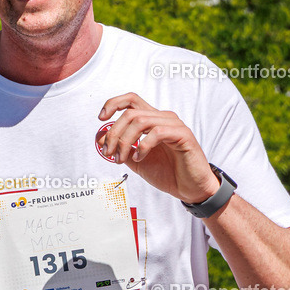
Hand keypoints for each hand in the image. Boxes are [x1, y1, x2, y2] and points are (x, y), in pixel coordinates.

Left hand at [98, 92, 219, 203]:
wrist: (189, 189)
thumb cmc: (167, 173)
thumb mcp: (135, 161)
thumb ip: (120, 148)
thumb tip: (100, 138)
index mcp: (152, 121)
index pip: (131, 100)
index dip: (113, 104)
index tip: (101, 119)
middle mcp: (163, 118)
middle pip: (130, 113)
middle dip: (114, 133)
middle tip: (108, 153)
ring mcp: (174, 125)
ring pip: (140, 120)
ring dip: (125, 141)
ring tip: (122, 159)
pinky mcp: (183, 135)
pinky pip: (157, 132)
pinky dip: (143, 146)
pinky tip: (139, 158)